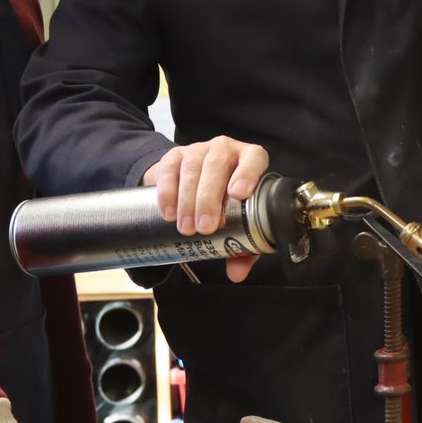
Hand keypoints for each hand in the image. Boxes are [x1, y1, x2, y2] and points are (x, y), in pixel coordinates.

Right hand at [143, 136, 269, 282]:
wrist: (197, 184)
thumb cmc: (228, 203)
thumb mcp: (241, 221)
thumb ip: (243, 248)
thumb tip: (237, 273)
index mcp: (250, 160)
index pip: (254, 158)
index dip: (248, 173)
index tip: (238, 194)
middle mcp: (226, 149)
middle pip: (218, 165)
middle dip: (209, 197)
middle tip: (204, 227)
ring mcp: (199, 149)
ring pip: (193, 166)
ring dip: (187, 198)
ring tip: (185, 227)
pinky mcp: (176, 155)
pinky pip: (170, 168)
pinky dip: (167, 191)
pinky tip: (168, 213)